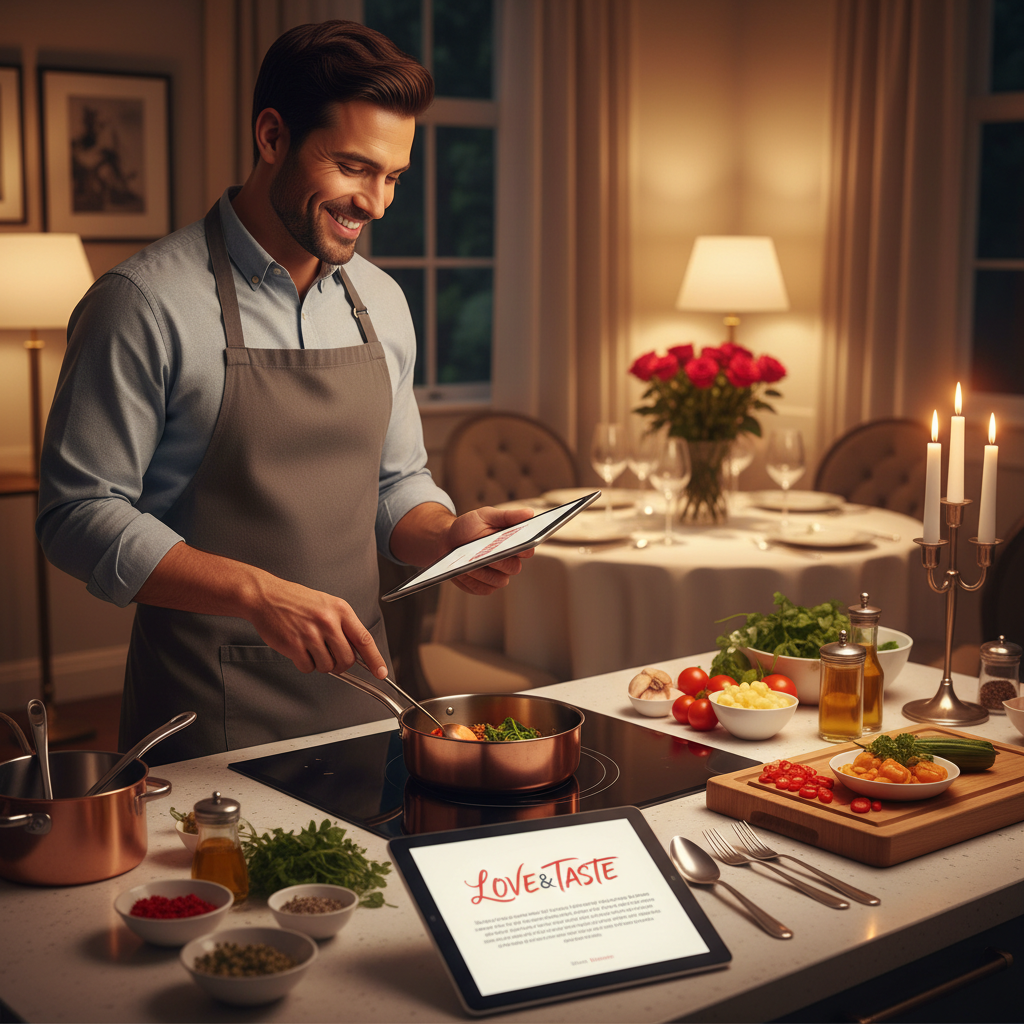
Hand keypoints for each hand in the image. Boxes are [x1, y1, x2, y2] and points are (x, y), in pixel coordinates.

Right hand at [135, 542, 388, 678]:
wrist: (266, 596)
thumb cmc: (297, 600)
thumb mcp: (327, 604)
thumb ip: (343, 625)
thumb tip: (358, 651)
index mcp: (340, 610)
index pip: (364, 639)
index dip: (375, 659)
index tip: (380, 672)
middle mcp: (327, 622)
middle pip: (346, 659)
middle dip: (341, 665)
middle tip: (331, 658)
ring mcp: (310, 634)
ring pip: (327, 666)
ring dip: (321, 664)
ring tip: (311, 648)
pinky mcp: (293, 644)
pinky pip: (307, 667)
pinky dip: (305, 664)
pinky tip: (299, 651)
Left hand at [447, 505, 535, 595]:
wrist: (448, 541)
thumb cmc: (469, 527)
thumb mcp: (486, 516)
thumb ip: (508, 516)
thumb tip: (530, 513)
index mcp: (514, 544)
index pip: (528, 551)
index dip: (520, 549)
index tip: (507, 544)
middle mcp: (509, 562)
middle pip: (514, 568)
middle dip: (498, 560)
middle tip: (482, 552)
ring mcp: (498, 576)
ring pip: (499, 580)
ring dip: (483, 571)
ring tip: (468, 560)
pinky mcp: (484, 587)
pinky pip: (484, 589)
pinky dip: (473, 580)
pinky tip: (464, 570)